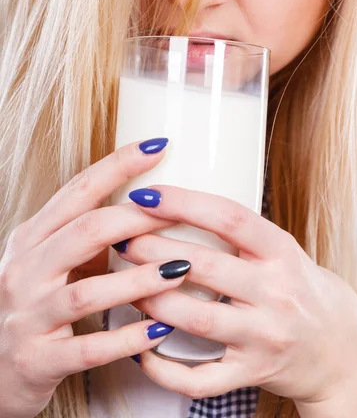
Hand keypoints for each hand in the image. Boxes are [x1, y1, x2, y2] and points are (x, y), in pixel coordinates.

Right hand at [0, 141, 188, 417]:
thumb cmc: (35, 305)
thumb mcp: (50, 259)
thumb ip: (87, 234)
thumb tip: (148, 204)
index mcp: (31, 238)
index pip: (78, 191)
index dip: (119, 166)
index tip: (158, 147)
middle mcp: (25, 270)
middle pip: (85, 231)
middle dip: (136, 218)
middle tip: (179, 211)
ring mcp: (29, 316)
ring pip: (88, 291)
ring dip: (138, 280)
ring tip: (180, 270)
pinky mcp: (38, 360)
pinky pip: (89, 349)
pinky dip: (127, 338)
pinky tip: (161, 329)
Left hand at [119, 186, 356, 406]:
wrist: (336, 345)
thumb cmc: (296, 286)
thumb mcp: (280, 249)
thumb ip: (238, 231)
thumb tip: (173, 204)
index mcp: (281, 252)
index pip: (229, 218)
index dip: (183, 203)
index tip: (146, 195)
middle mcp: (276, 292)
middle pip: (204, 267)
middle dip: (153, 250)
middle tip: (121, 238)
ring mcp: (265, 336)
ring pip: (195, 319)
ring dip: (151, 301)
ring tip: (124, 284)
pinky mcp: (252, 373)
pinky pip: (200, 378)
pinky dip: (162, 366)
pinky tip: (140, 347)